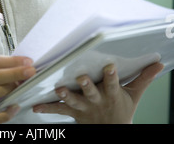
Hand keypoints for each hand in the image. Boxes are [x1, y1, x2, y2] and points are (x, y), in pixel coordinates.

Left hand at [33, 62, 163, 123]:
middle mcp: (97, 101)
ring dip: (66, 95)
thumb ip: (144, 78)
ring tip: (58, 89)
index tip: (109, 65)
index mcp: (112, 94)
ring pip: (74, 102)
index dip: (112, 75)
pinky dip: (47, 108)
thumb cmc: (122, 110)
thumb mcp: (134, 95)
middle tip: (81, 77)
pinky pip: (59, 110)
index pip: (113, 84)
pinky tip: (36, 105)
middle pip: (91, 93)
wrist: (112, 132)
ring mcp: (84, 108)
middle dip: (87, 85)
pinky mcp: (74, 113)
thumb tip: (159, 64)